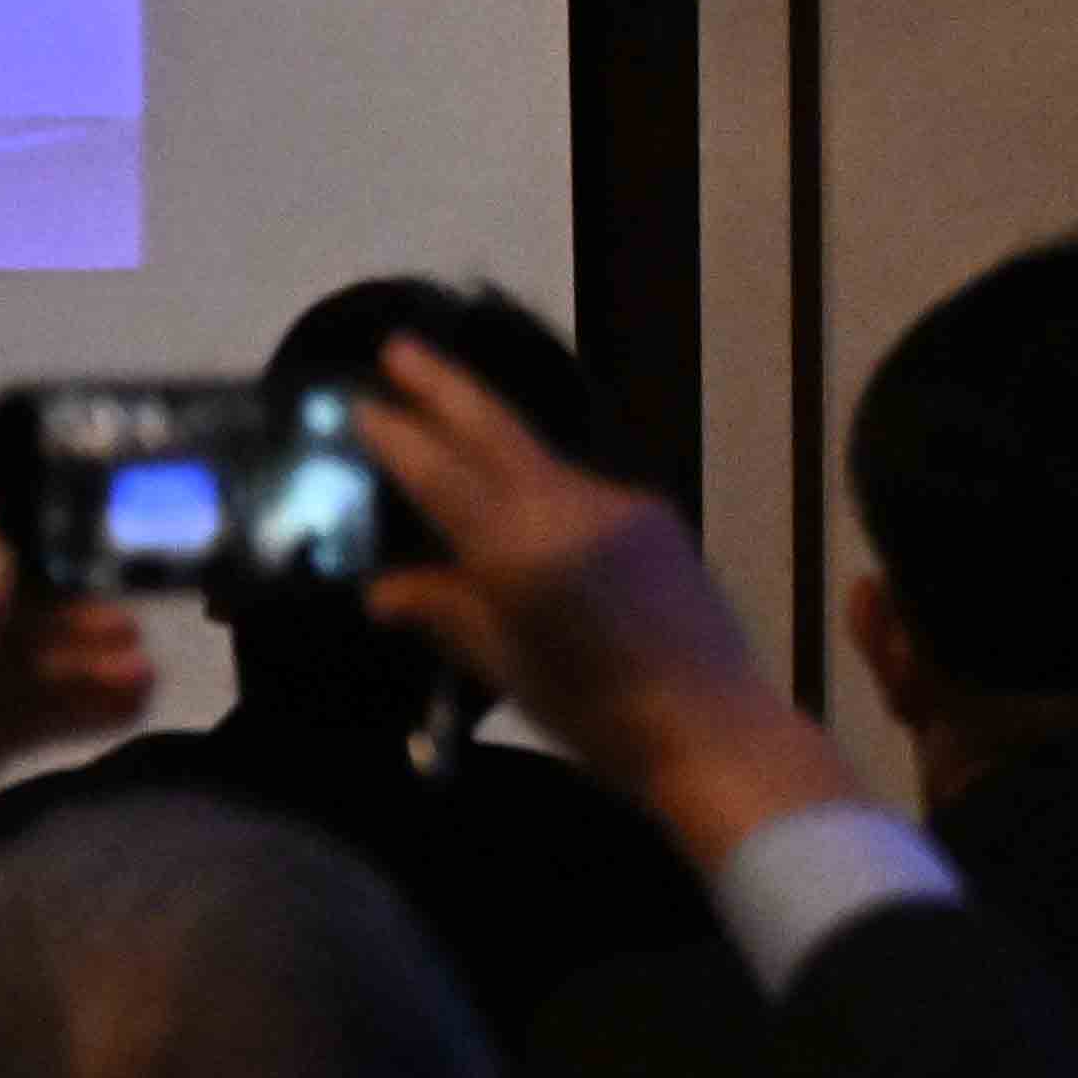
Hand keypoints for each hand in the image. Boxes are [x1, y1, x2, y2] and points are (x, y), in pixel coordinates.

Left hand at [0, 517, 152, 903]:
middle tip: (131, 623)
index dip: (4, 538)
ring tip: (147, 675)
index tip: (72, 538)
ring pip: (19, 662)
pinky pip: (26, 709)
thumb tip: (2, 545)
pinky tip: (129, 707)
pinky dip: (73, 706)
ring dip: (81, 664)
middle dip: (63, 614)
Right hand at [350, 337, 860, 870]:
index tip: (361, 405)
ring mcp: (617, 503)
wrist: (716, 730)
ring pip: (536, 458)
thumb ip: (446, 612)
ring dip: (490, 438)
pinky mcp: (651, 516)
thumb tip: (382, 589)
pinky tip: (525, 513)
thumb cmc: (599, 719)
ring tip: (448, 426)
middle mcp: (569, 506)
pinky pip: (574, 487)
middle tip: (399, 347)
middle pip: (494, 428)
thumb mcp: (508, 670)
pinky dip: (536, 487)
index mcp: (522, 549)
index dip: (398, 437)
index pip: (442, 474)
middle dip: (443, 385)